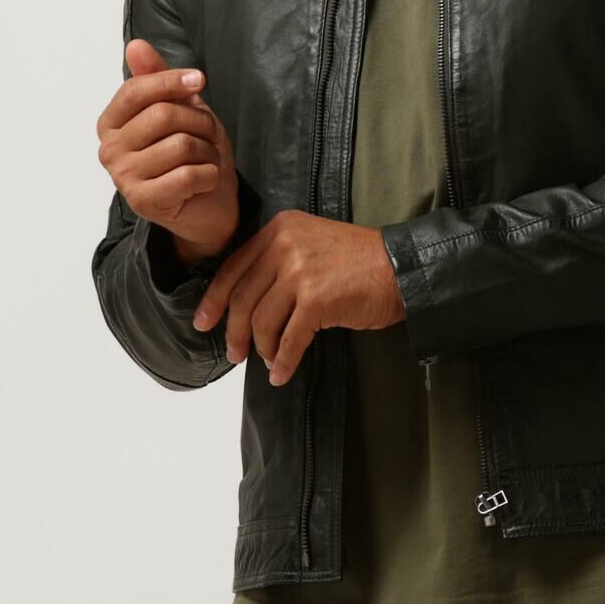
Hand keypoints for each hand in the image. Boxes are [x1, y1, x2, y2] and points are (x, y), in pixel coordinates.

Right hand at [98, 39, 239, 258]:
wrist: (208, 206)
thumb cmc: (192, 155)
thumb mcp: (179, 109)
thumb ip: (156, 78)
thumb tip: (135, 46)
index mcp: (111, 123)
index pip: (136, 90)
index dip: (171, 81)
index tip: (199, 81)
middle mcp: (109, 150)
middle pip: (162, 115)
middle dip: (198, 121)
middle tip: (209, 134)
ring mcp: (124, 178)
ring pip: (180, 145)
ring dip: (207, 151)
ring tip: (206, 159)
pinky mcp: (144, 202)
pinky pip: (188, 175)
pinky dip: (209, 175)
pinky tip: (205, 181)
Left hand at [191, 212, 403, 388]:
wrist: (401, 267)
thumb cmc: (361, 262)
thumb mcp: (311, 243)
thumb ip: (279, 261)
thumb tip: (248, 303)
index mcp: (279, 230)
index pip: (233, 267)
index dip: (214, 299)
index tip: (203, 321)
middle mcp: (285, 245)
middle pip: (242, 297)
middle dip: (234, 332)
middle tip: (234, 354)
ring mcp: (300, 272)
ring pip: (262, 321)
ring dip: (262, 349)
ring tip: (269, 362)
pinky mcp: (316, 300)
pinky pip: (289, 339)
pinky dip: (284, 361)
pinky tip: (282, 373)